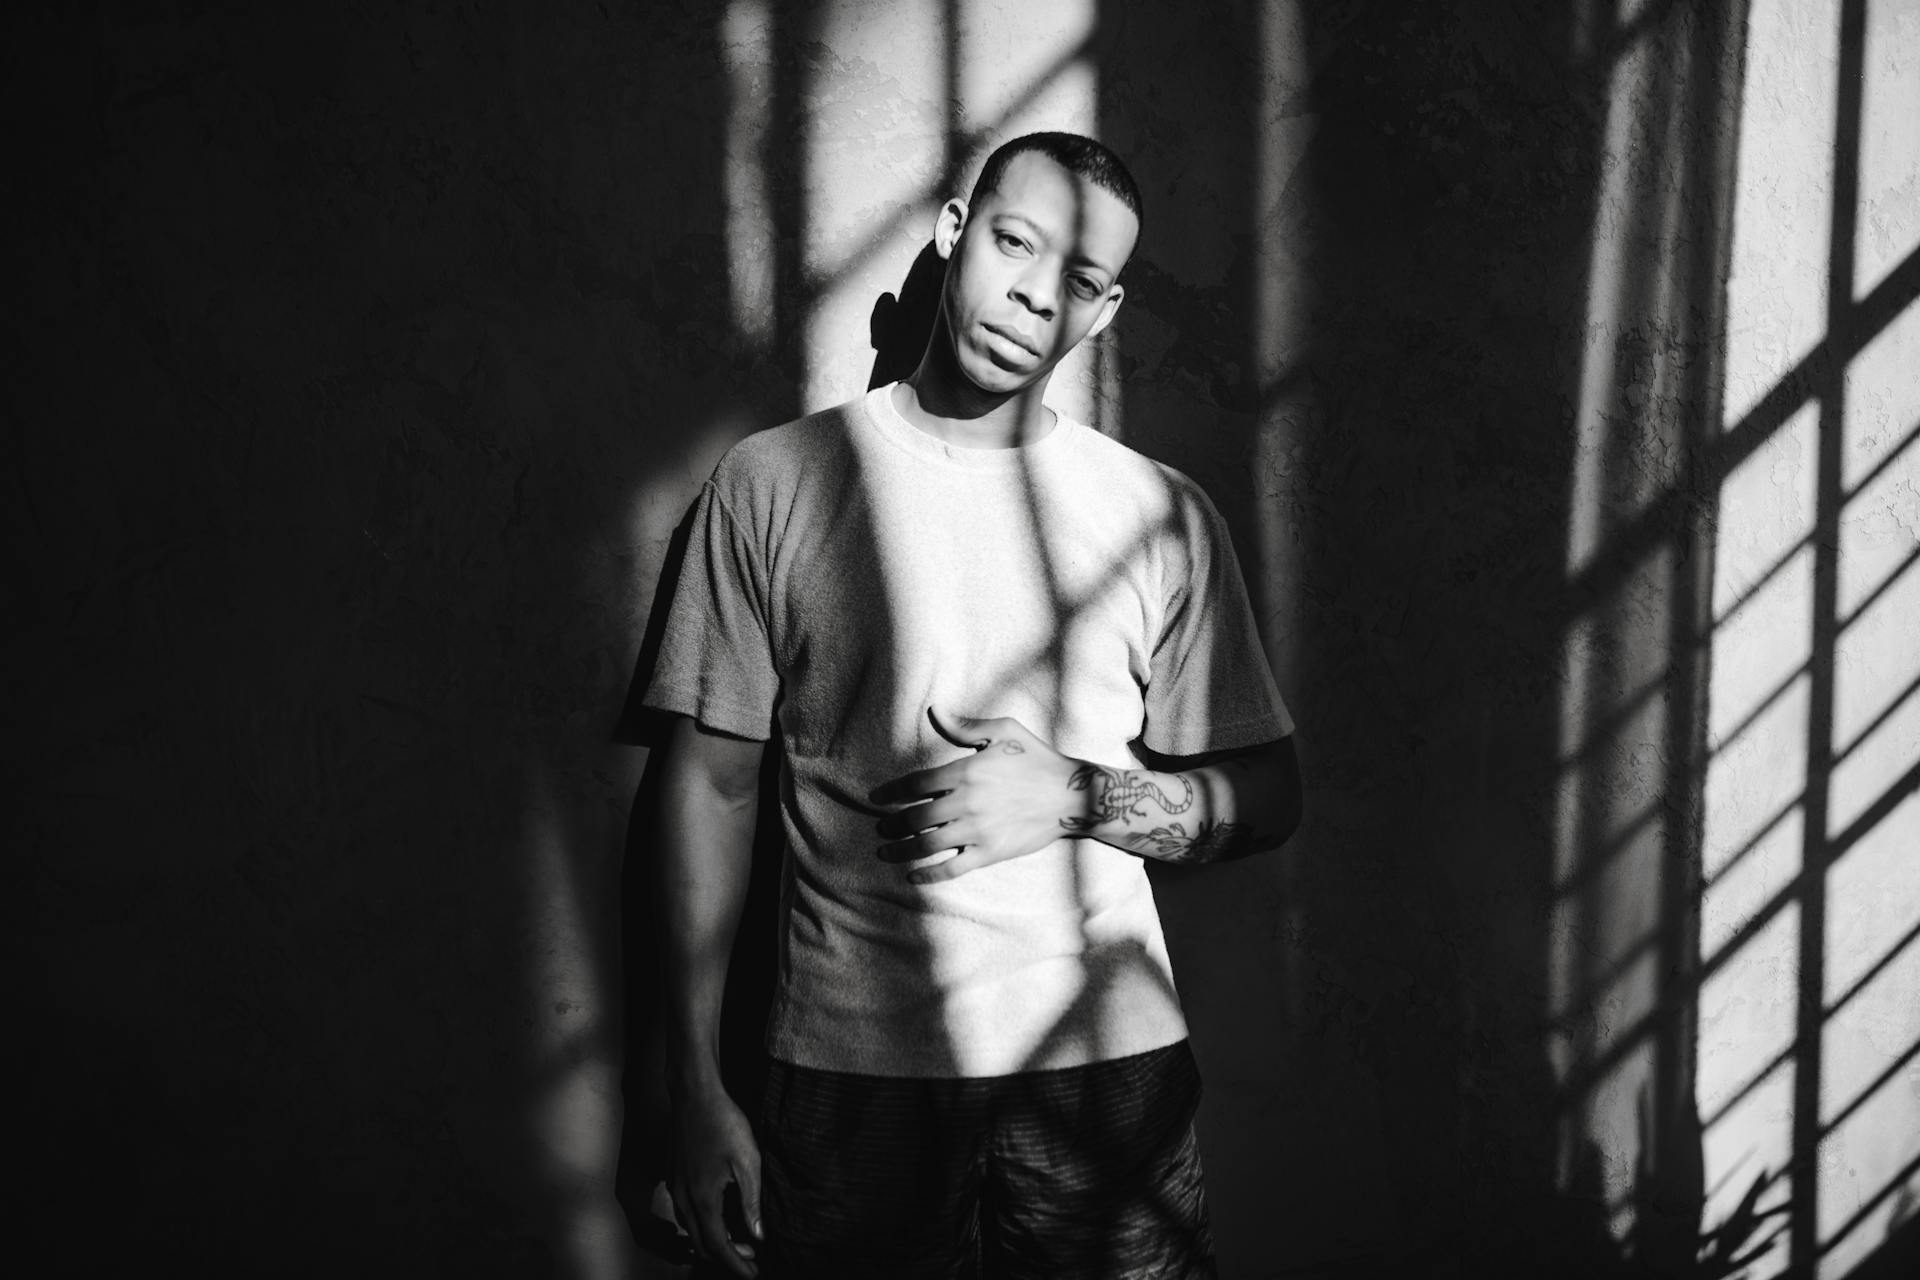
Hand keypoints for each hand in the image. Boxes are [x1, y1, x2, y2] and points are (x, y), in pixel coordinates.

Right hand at [667, 1084, 761, 1277]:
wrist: (694, 1095)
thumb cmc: (724, 1123)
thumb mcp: (748, 1162)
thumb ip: (752, 1202)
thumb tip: (758, 1235)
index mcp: (703, 1199)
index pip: (717, 1247)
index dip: (735, 1265)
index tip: (753, 1274)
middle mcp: (683, 1199)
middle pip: (701, 1244)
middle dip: (726, 1258)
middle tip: (752, 1258)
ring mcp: (675, 1187)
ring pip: (690, 1230)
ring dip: (713, 1242)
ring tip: (740, 1239)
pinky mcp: (674, 1176)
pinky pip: (685, 1213)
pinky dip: (702, 1225)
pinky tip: (720, 1215)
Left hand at [869, 706, 1082, 883]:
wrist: (1071, 795)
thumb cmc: (1036, 758)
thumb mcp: (1004, 731)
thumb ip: (966, 725)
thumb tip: (935, 710)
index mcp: (966, 771)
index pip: (915, 784)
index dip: (890, 793)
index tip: (876, 799)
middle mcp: (967, 802)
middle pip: (915, 817)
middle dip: (892, 825)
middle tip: (881, 828)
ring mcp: (977, 830)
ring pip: (927, 844)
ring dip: (901, 851)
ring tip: (886, 852)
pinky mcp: (990, 852)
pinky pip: (952, 868)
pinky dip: (929, 874)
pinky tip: (914, 875)